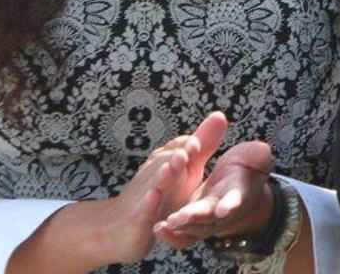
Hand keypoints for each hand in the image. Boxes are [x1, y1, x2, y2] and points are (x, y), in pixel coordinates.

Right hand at [92, 111, 228, 263]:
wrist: (119, 226)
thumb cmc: (162, 193)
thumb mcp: (186, 169)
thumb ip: (202, 144)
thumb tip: (220, 114)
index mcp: (167, 162)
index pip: (178, 148)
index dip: (188, 145)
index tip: (197, 141)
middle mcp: (154, 175)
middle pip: (165, 162)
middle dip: (178, 154)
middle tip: (193, 146)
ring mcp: (145, 196)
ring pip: (155, 183)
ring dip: (165, 174)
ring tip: (175, 165)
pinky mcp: (139, 219)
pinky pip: (144, 210)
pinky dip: (149, 203)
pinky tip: (154, 197)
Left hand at [155, 136, 277, 248]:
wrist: (236, 188)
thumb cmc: (245, 170)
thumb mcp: (254, 158)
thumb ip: (257, 155)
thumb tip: (261, 151)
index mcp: (239, 194)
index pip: (236, 200)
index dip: (230, 204)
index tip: (224, 208)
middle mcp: (222, 213)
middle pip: (210, 218)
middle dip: (196, 217)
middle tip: (181, 216)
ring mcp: (207, 222)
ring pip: (194, 228)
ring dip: (181, 225)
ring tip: (168, 221)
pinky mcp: (193, 225)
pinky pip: (183, 236)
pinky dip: (172, 236)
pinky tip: (158, 228)